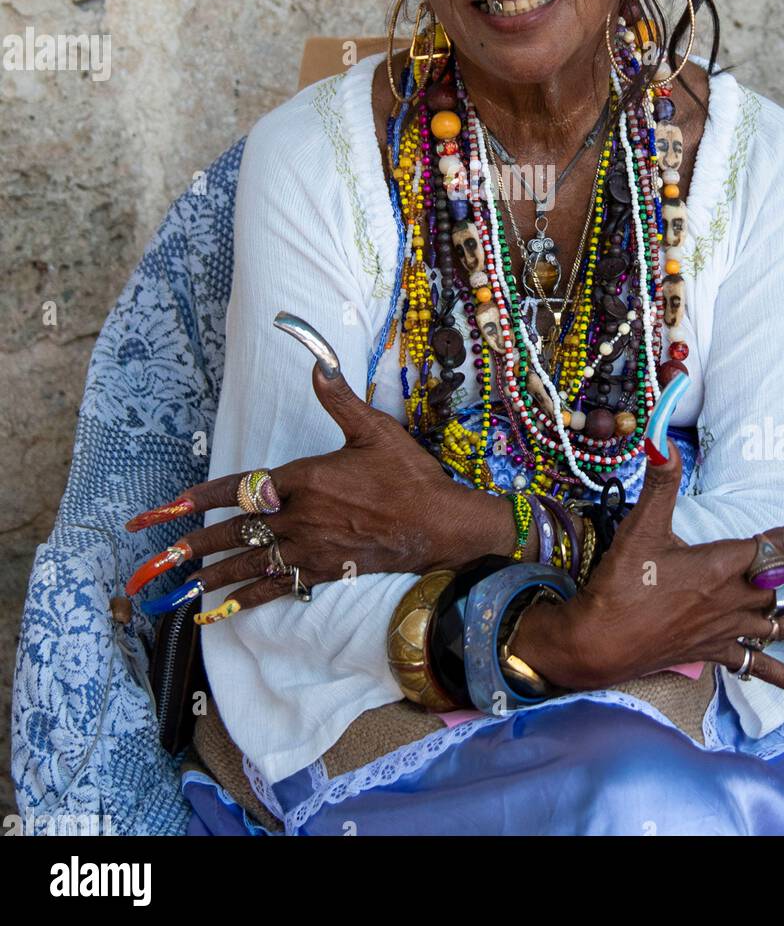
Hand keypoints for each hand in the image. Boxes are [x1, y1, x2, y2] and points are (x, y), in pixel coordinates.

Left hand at [123, 362, 510, 618]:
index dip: (198, 497)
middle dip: (189, 543)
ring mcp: (308, 548)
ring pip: (247, 563)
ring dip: (208, 575)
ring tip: (175, 586)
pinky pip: (275, 589)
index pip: (239, 486)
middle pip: (233, 530)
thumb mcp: (374, 428)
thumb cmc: (408, 475)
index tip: (165, 507)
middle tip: (152, 558)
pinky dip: (244, 600)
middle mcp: (298, 516)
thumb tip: (317, 364)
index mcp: (304, 477)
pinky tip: (219, 612)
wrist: (438, 525)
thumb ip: (339, 398)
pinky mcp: (322, 571)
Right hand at [513, 441, 783, 703]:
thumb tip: (661, 439)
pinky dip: (782, 676)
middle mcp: (735, 598)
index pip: (782, 542)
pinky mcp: (714, 653)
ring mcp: (727, 630)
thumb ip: (658, 483)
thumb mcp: (639, 528)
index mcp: (724, 564)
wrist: (598, 644)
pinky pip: (756, 666)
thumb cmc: (619, 586)